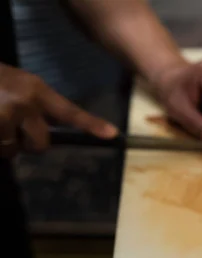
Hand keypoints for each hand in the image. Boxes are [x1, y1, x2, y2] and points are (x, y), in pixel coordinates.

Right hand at [0, 63, 116, 158]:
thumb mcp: (21, 86)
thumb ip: (38, 106)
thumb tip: (49, 135)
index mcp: (36, 90)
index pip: (69, 111)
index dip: (90, 124)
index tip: (112, 134)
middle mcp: (24, 103)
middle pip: (40, 144)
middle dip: (28, 143)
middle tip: (14, 129)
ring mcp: (4, 116)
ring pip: (13, 150)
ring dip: (4, 144)